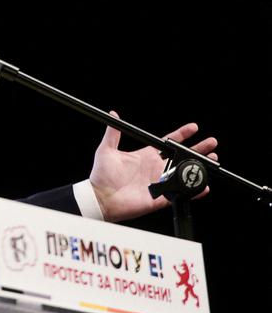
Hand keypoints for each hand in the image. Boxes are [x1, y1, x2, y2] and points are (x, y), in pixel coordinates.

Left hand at [89, 111, 217, 221]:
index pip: (168, 143)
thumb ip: (113, 133)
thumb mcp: (106, 150)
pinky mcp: (160, 197)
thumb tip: (113, 115)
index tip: (193, 127)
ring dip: (198, 167)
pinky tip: (204, 186)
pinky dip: (193, 191)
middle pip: (181, 157)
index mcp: (146, 156)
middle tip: (211, 143)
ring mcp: (159, 182)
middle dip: (198, 149)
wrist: (100, 197)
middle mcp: (155, 168)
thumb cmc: (102, 175)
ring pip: (184, 174)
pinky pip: (180, 193)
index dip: (181, 135)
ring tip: (212, 160)